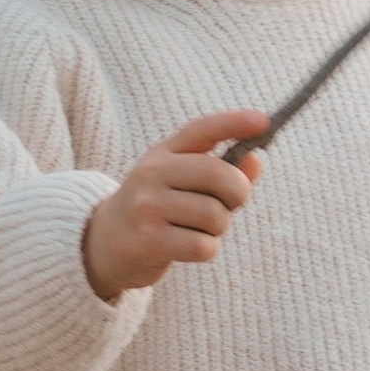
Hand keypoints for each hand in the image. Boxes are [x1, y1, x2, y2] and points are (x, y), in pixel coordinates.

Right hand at [81, 109, 265, 301]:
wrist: (105, 243)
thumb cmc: (156, 208)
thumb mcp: (181, 181)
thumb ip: (220, 170)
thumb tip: (255, 161)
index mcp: (163, 153)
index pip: (202, 129)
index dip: (234, 123)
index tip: (264, 120)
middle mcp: (152, 173)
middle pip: (219, 175)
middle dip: (237, 194)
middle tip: (229, 204)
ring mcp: (148, 206)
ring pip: (214, 215)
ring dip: (218, 228)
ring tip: (198, 228)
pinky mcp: (148, 240)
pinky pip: (203, 245)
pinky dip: (206, 249)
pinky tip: (187, 246)